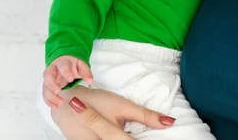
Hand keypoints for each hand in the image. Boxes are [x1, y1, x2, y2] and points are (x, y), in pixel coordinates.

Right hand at [43, 55, 93, 107]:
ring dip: (51, 96)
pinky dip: (49, 101)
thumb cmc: (72, 64)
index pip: (62, 66)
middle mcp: (53, 70)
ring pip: (45, 86)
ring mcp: (49, 78)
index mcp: (62, 62)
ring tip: (59, 102)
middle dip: (52, 84)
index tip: (70, 79)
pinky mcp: (48, 86)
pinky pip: (45, 94)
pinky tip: (54, 106)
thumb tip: (90, 80)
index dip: (65, 72)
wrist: (65, 62)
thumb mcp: (80, 65)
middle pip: (48, 76)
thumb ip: (85, 71)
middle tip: (58, 91)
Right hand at [51, 86, 175, 139]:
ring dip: (123, 138)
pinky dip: (112, 139)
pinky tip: (115, 132)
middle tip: (133, 131)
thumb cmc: (97, 101)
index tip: (161, 138)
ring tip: (122, 130)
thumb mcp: (123, 106)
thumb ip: (146, 117)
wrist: (67, 102)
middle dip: (134, 139)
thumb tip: (170, 122)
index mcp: (113, 138)